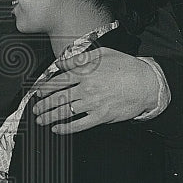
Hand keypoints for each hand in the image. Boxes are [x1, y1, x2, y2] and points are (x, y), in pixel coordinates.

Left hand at [33, 47, 157, 133]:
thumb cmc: (126, 67)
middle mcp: (86, 88)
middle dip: (43, 105)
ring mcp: (93, 103)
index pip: (58, 81)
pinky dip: (66, 128)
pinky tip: (57, 129)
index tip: (37, 92)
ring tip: (41, 120)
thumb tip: (61, 63)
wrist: (147, 83)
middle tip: (35, 108)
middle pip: (58, 98)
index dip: (45, 88)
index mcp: (85, 72)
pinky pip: (79, 124)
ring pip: (65, 111)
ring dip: (50, 117)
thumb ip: (79, 58)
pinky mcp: (101, 116)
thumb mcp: (102, 53)